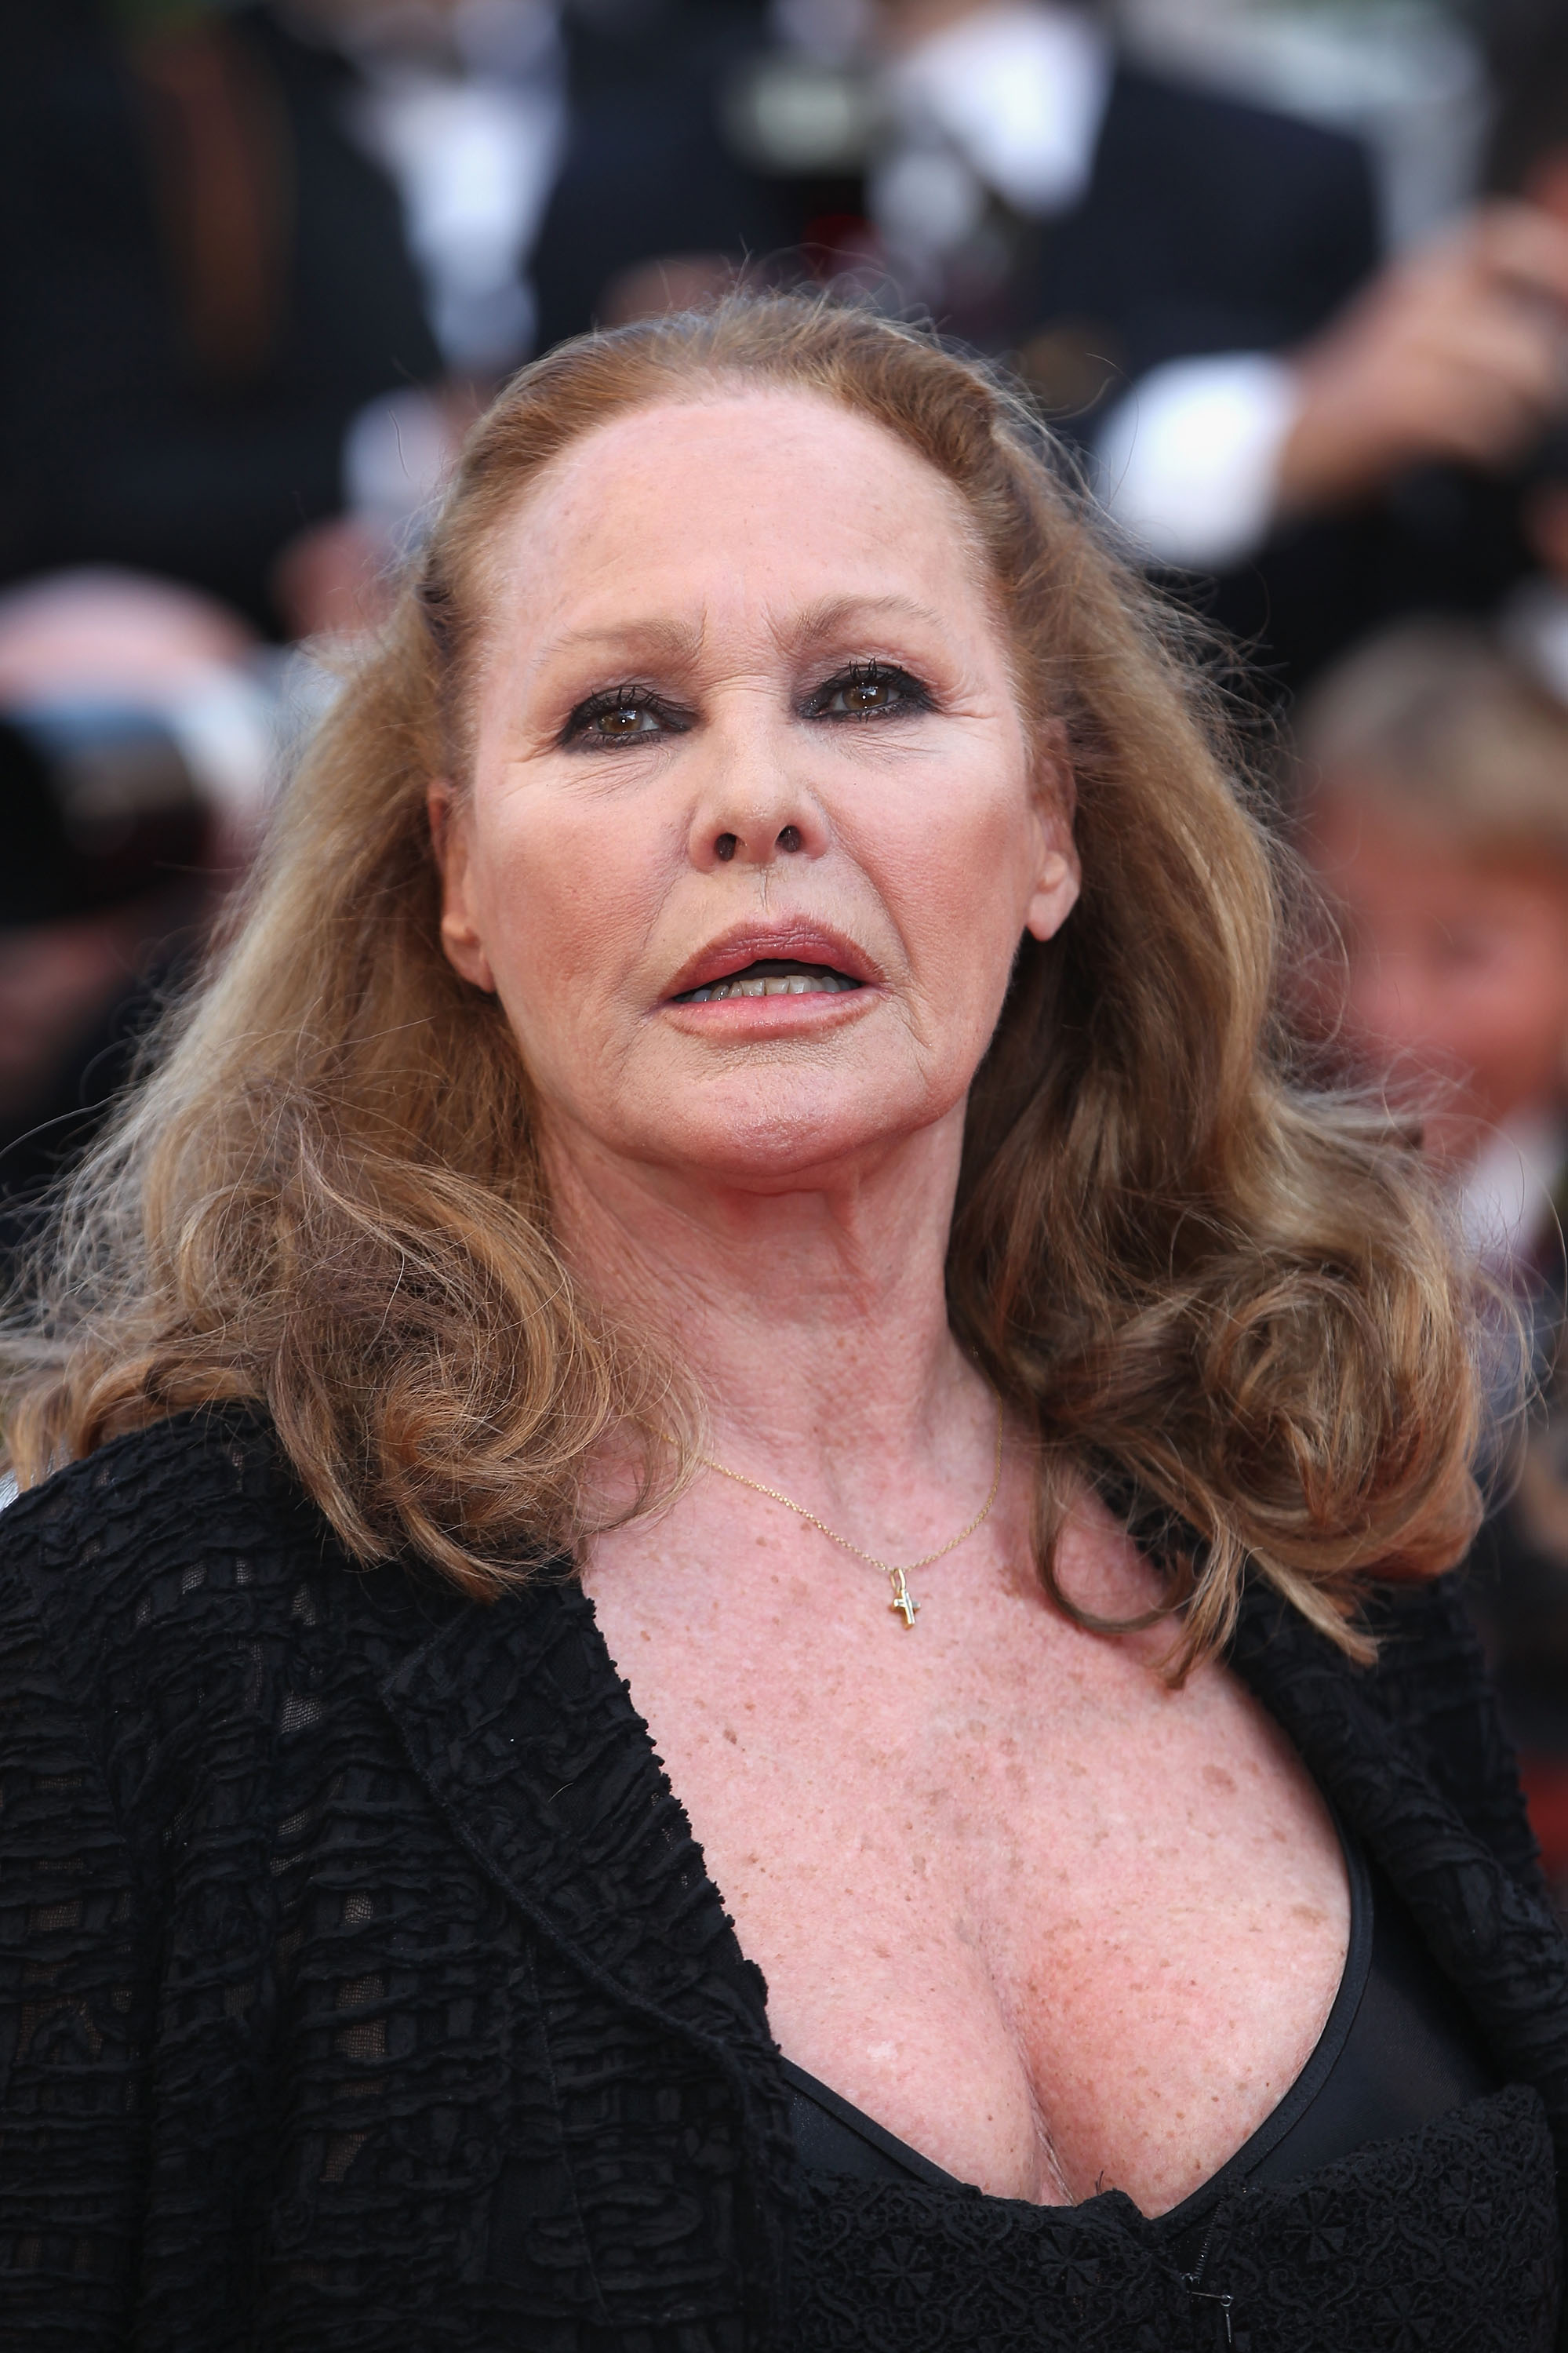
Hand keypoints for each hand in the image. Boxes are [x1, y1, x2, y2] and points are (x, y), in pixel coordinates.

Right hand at [1276, 201, 1567, 513]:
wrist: (1279, 438)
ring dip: (1524, 414)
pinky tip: (1482, 456)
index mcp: (1418, 274)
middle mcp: (1415, 300)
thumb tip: (1543, 318)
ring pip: (1512, 374)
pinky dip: (1493, 444)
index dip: (1547, 256)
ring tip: (1508, 435)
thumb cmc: (1352, 396)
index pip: (1498, 235)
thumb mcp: (1407, 333)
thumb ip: (1464, 315)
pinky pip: (1481, 420)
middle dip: (1544, 375)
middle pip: (1525, 330)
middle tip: (1538, 403)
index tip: (1566, 294)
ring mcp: (1407, 350)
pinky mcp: (1400, 403)